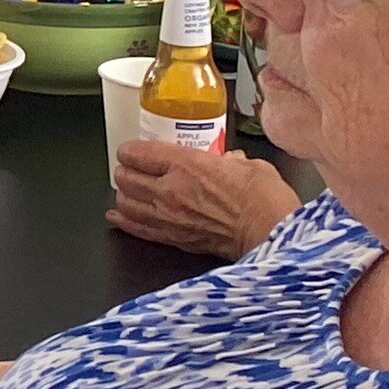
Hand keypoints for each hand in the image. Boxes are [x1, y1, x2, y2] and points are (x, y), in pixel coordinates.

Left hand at [109, 139, 301, 259]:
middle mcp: (171, 189)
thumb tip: (230, 161)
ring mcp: (169, 216)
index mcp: (187, 164)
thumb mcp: (249, 165)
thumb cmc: (264, 199)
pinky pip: (138, 228)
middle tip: (130, 169)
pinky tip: (118, 216)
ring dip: (124, 195)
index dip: (130, 150)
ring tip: (128, 191)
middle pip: (126, 177)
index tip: (131, 151)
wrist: (270, 232)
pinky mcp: (174, 238)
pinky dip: (125, 220)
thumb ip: (232, 161)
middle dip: (125, 171)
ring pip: (127, 202)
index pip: (139, 153)